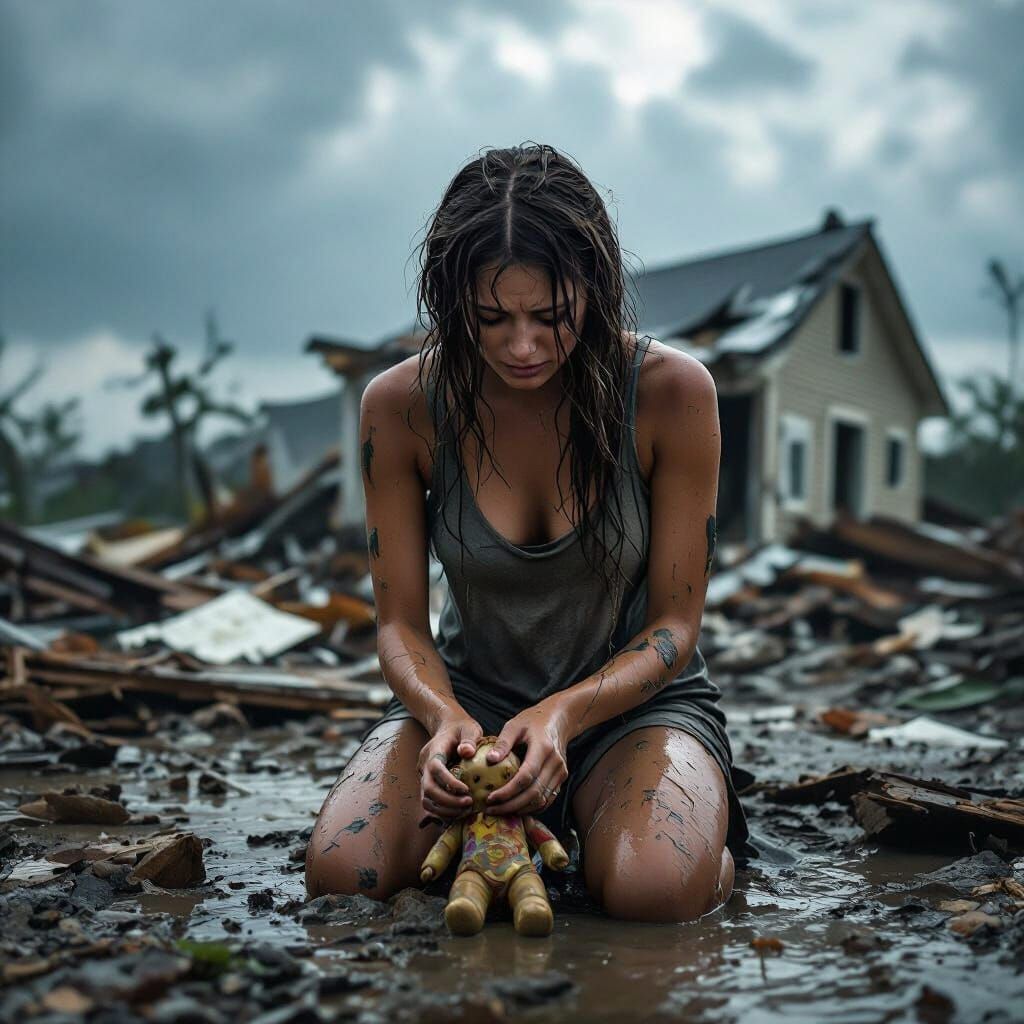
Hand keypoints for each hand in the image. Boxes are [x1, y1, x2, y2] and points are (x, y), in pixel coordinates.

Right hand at [415, 713, 483, 819]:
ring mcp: (424, 775)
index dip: (449, 782)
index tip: (466, 790)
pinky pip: (430, 802)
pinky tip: (459, 811)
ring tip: (465, 811)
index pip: (435, 768)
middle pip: (428, 788)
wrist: (448, 728)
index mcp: (435, 750)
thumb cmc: (461, 729)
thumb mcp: (469, 728)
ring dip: (445, 810)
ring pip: (426, 799)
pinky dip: (443, 811)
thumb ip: (469, 739)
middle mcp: (425, 764)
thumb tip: (467, 752)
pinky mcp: (428, 783)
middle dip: (447, 801)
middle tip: (469, 804)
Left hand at [484, 698, 569, 816]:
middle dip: (511, 805)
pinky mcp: (561, 778)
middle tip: (491, 809)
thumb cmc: (533, 721)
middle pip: (534, 793)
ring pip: (541, 800)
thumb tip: (489, 760)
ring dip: (521, 809)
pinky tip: (516, 808)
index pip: (526, 776)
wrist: (558, 720)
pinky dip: (532, 808)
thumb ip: (503, 743)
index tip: (490, 798)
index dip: (508, 791)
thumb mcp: (514, 725)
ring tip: (500, 810)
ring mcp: (560, 772)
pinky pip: (548, 799)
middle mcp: (555, 763)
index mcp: (543, 748)